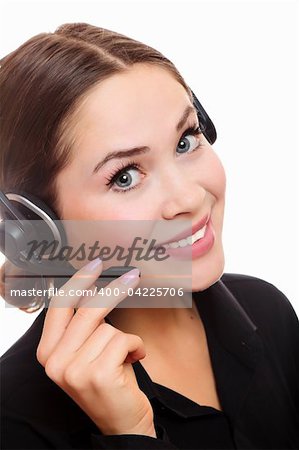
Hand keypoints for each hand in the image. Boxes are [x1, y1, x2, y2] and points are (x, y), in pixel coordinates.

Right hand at [36, 259, 155, 437]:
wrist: (122, 422)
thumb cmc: (108, 382)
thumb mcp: (86, 353)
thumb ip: (83, 326)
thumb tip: (93, 288)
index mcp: (48, 353)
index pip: (59, 306)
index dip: (78, 282)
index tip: (95, 265)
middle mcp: (55, 362)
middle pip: (87, 310)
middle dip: (114, 290)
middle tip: (133, 276)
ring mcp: (74, 370)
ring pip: (109, 328)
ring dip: (125, 339)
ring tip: (124, 358)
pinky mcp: (98, 375)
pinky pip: (124, 339)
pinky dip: (135, 346)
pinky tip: (133, 361)